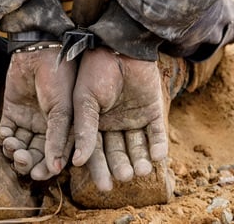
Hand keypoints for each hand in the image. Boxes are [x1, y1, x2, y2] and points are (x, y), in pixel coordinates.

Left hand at [0, 46, 76, 179]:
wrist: (39, 51)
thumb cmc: (59, 78)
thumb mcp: (63, 110)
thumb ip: (58, 138)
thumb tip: (55, 168)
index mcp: (64, 128)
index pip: (55, 155)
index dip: (47, 167)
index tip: (39, 174)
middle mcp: (46, 127)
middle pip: (35, 154)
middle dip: (28, 161)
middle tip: (22, 160)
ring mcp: (29, 119)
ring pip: (19, 146)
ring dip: (14, 151)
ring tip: (12, 145)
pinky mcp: (12, 111)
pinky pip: (6, 132)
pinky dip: (3, 138)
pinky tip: (5, 135)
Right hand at [71, 48, 167, 191]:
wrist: (120, 47)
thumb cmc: (96, 71)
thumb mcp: (84, 101)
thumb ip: (83, 130)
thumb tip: (76, 163)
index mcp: (94, 123)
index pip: (96, 152)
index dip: (100, 169)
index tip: (104, 187)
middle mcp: (114, 124)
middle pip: (117, 152)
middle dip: (121, 166)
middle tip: (124, 178)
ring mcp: (134, 118)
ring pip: (137, 146)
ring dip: (139, 159)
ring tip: (140, 171)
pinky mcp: (152, 111)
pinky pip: (156, 133)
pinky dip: (158, 146)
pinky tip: (157, 157)